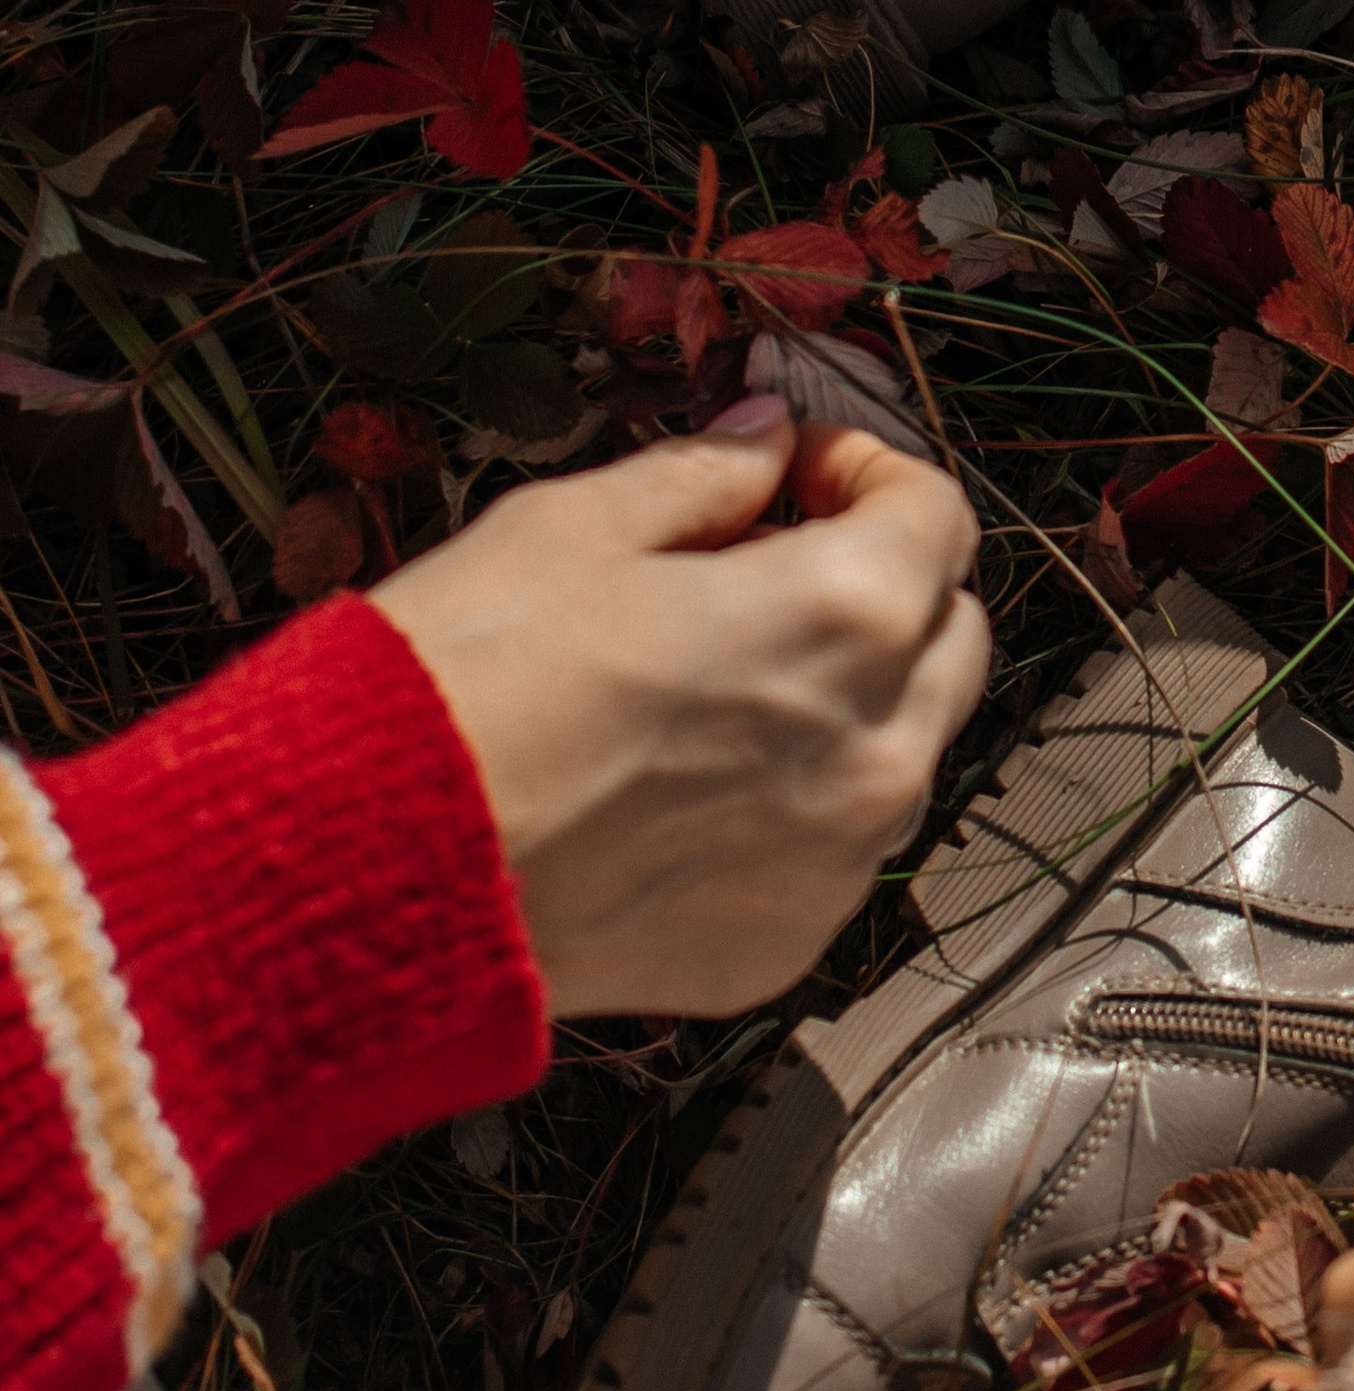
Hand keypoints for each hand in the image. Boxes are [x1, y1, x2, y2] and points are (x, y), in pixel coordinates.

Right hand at [370, 399, 986, 1014]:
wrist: (367, 877)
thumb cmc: (464, 677)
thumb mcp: (574, 525)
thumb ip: (704, 476)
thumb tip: (768, 442)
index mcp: (846, 617)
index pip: (935, 515)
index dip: (866, 472)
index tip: (794, 470)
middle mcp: (879, 748)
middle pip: (949, 633)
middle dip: (885, 582)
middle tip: (770, 562)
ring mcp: (840, 863)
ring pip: (905, 746)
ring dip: (853, 694)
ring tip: (721, 674)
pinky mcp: (785, 948)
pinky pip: (836, 851)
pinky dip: (799, 802)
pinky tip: (688, 781)